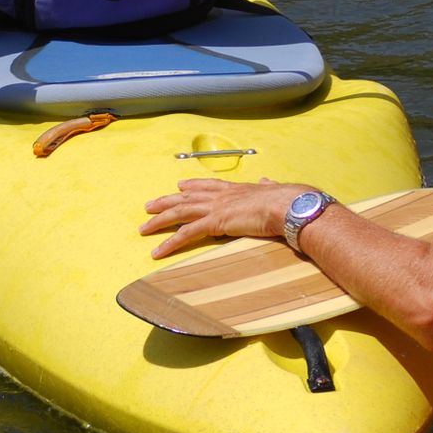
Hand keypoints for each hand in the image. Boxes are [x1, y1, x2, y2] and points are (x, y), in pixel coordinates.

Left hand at [140, 176, 313, 258]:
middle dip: (166, 201)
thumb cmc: (287, 199)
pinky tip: (158, 251)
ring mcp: (216, 208)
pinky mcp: (214, 223)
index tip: (180, 185)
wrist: (287, 205)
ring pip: (180, 212)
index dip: (193, 185)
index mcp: (236, 188)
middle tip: (149, 205)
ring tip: (144, 227)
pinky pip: (186, 234)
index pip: (208, 184)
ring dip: (160, 220)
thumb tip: (268, 181)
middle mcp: (222, 195)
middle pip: (186, 197)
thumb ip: (268, 186)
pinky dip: (169, 243)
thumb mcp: (276, 189)